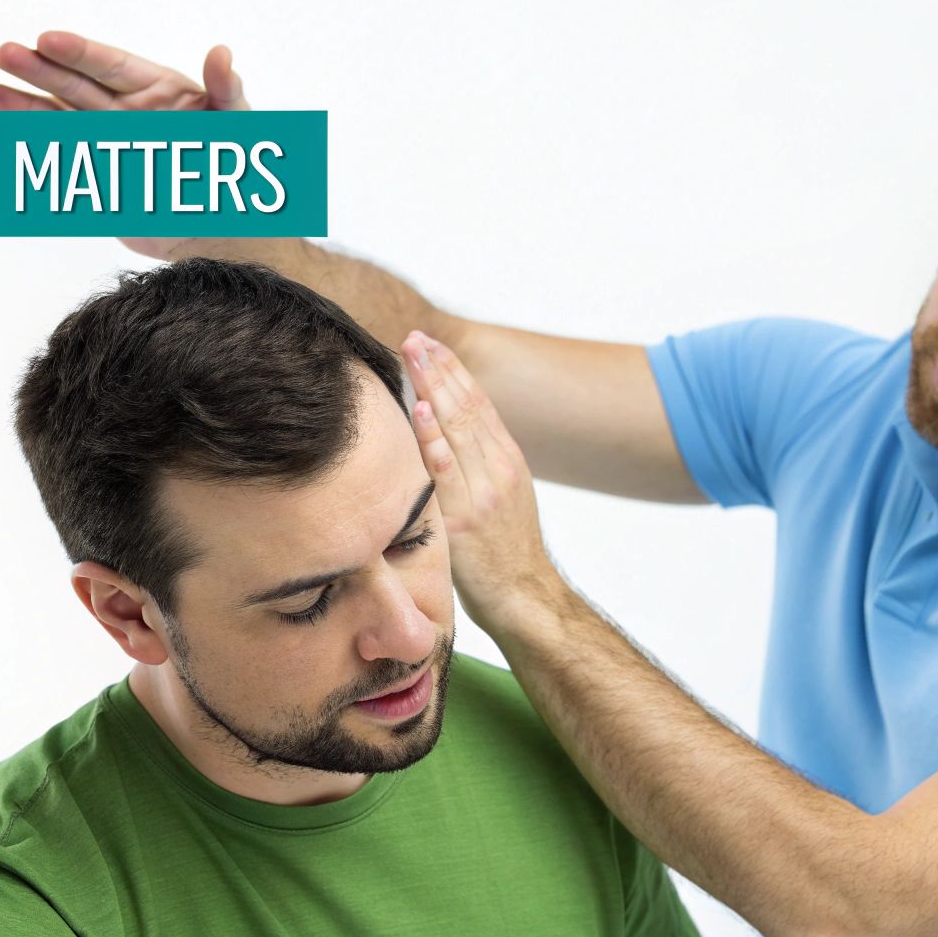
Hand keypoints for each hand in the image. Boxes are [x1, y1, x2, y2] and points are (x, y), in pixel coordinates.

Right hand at [0, 30, 250, 259]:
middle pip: (76, 86)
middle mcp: (128, 111)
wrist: (224, 230)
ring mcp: (110, 141)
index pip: (111, 66)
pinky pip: (62, 154)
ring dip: (27, 104)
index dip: (79, 53)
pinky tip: (6, 129)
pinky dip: (35, 143)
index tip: (47, 39)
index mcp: (158, 91)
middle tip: (5, 54)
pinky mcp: (99, 173)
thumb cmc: (236, 169)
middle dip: (40, 70)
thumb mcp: (235, 124)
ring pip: (61, 117)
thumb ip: (225, 90)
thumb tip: (222, 53)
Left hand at [401, 331, 564, 637]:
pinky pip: (445, 473)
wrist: (525, 598)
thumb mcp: (504, 498)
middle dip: (439, 367)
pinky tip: (420, 410)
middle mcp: (498, 470)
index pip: (479, 403)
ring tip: (413, 355)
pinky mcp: (463, 521)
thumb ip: (479, 466)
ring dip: (432, 387)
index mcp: (508, 461)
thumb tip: (446, 434)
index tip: (431, 343)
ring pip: (457, 429)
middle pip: (467, 406)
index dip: (454, 370)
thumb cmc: (507, 554)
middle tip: (414, 338)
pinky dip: (433, 438)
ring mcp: (482, 494)